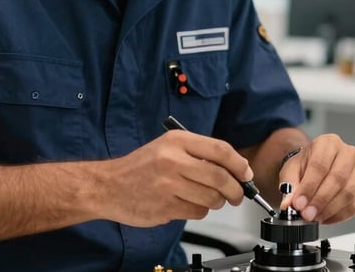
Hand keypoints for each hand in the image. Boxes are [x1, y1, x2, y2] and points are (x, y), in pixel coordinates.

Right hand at [99, 130, 251, 226]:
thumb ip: (199, 153)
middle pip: (220, 177)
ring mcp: (168, 184)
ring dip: (216, 202)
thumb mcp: (168, 147)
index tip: (246, 174)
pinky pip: (197, 212)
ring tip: (207, 199)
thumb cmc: (141, 167)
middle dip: (235, 190)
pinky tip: (187, 204)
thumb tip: (236, 168)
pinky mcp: (165, 206)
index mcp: (177, 141)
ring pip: (211, 198)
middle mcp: (173, 160)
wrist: (108, 186)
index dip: (239, 164)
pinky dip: (199, 211)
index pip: (220, 150)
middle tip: (237, 195)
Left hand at [278, 134, 354, 223]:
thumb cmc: (305, 165)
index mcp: (328, 143)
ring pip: (348, 193)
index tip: (299, 204)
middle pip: (337, 178)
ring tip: (314, 216)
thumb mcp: (291, 170)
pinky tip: (325, 217)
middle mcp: (347, 153)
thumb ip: (289, 185)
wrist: (315, 166)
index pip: (320, 165)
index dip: (309, 187)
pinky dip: (339, 215)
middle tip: (307, 213)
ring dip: (329, 209)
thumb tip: (289, 203)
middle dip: (320, 200)